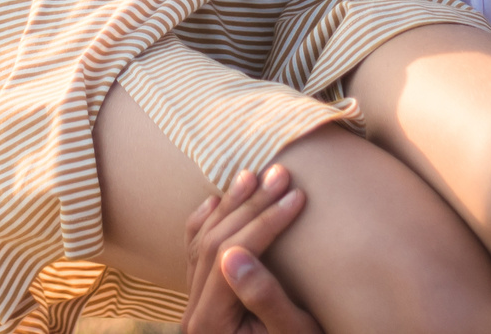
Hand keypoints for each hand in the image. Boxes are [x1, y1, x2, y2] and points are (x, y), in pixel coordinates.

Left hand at [181, 165, 320, 333]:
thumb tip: (233, 254)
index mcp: (211, 324)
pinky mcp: (202, 301)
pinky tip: (215, 200)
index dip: (266, 221)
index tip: (298, 195)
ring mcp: (194, 307)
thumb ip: (264, 298)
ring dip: (229, 206)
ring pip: (201, 242)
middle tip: (281, 173)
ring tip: (255, 175)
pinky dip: (204, 222)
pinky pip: (194, 253)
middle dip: (250, 205)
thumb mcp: (294, 332)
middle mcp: (193, 315)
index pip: (231, 254)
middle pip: (214, 243)